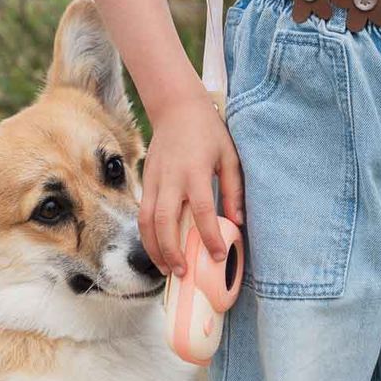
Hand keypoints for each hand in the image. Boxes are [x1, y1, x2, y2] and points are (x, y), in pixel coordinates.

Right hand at [139, 92, 243, 276]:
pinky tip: (157, 250)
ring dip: (154, 249)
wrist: (176, 107)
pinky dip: (148, 235)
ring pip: (147, 222)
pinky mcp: (145, 181)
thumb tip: (237, 222)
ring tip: (166, 269)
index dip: (210, 236)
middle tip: (182, 273)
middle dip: (172, 251)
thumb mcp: (229, 156)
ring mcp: (154, 180)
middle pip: (165, 222)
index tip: (217, 255)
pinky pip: (143, 214)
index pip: (202, 211)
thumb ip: (233, 190)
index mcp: (196, 172)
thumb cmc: (208, 131)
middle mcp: (171, 179)